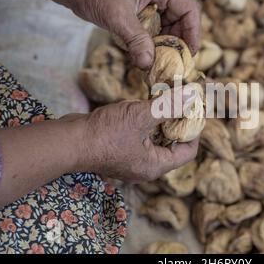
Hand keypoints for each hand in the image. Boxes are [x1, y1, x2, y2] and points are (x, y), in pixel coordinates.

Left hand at [66, 0, 200, 69]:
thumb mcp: (117, 16)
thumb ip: (136, 40)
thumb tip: (148, 65)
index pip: (189, 9)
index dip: (193, 33)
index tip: (189, 54)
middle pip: (181, 19)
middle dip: (178, 41)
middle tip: (174, 63)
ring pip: (168, 25)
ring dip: (165, 44)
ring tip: (161, 62)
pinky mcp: (140, 8)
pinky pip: (154, 27)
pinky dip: (153, 41)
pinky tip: (148, 55)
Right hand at [80, 88, 198, 182]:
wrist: (68, 141)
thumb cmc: (105, 133)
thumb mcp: (141, 115)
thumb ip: (168, 106)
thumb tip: (192, 95)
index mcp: (155, 166)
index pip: (188, 152)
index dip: (195, 131)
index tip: (194, 110)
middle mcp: (146, 168)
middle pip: (173, 146)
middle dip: (178, 123)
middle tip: (181, 102)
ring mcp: (131, 161)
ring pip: (156, 141)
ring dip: (161, 121)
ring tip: (164, 100)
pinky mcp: (119, 152)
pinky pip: (141, 139)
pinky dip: (146, 124)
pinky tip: (144, 106)